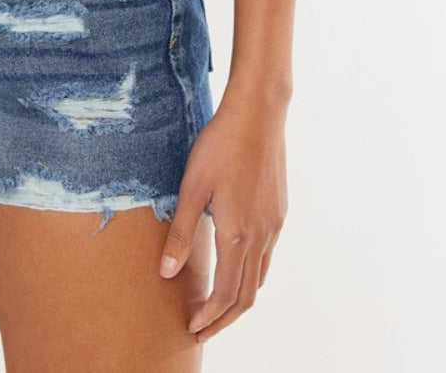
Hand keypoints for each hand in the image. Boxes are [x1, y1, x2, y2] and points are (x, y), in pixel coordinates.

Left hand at [158, 90, 287, 342]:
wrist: (257, 115)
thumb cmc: (219, 146)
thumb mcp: (191, 187)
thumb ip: (180, 233)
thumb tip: (166, 273)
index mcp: (238, 234)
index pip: (227, 294)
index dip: (209, 317)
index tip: (192, 328)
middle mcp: (262, 236)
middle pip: (247, 296)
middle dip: (224, 319)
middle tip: (201, 330)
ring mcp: (274, 225)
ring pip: (260, 278)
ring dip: (239, 300)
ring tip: (216, 306)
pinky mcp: (279, 212)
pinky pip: (267, 257)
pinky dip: (251, 275)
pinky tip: (235, 266)